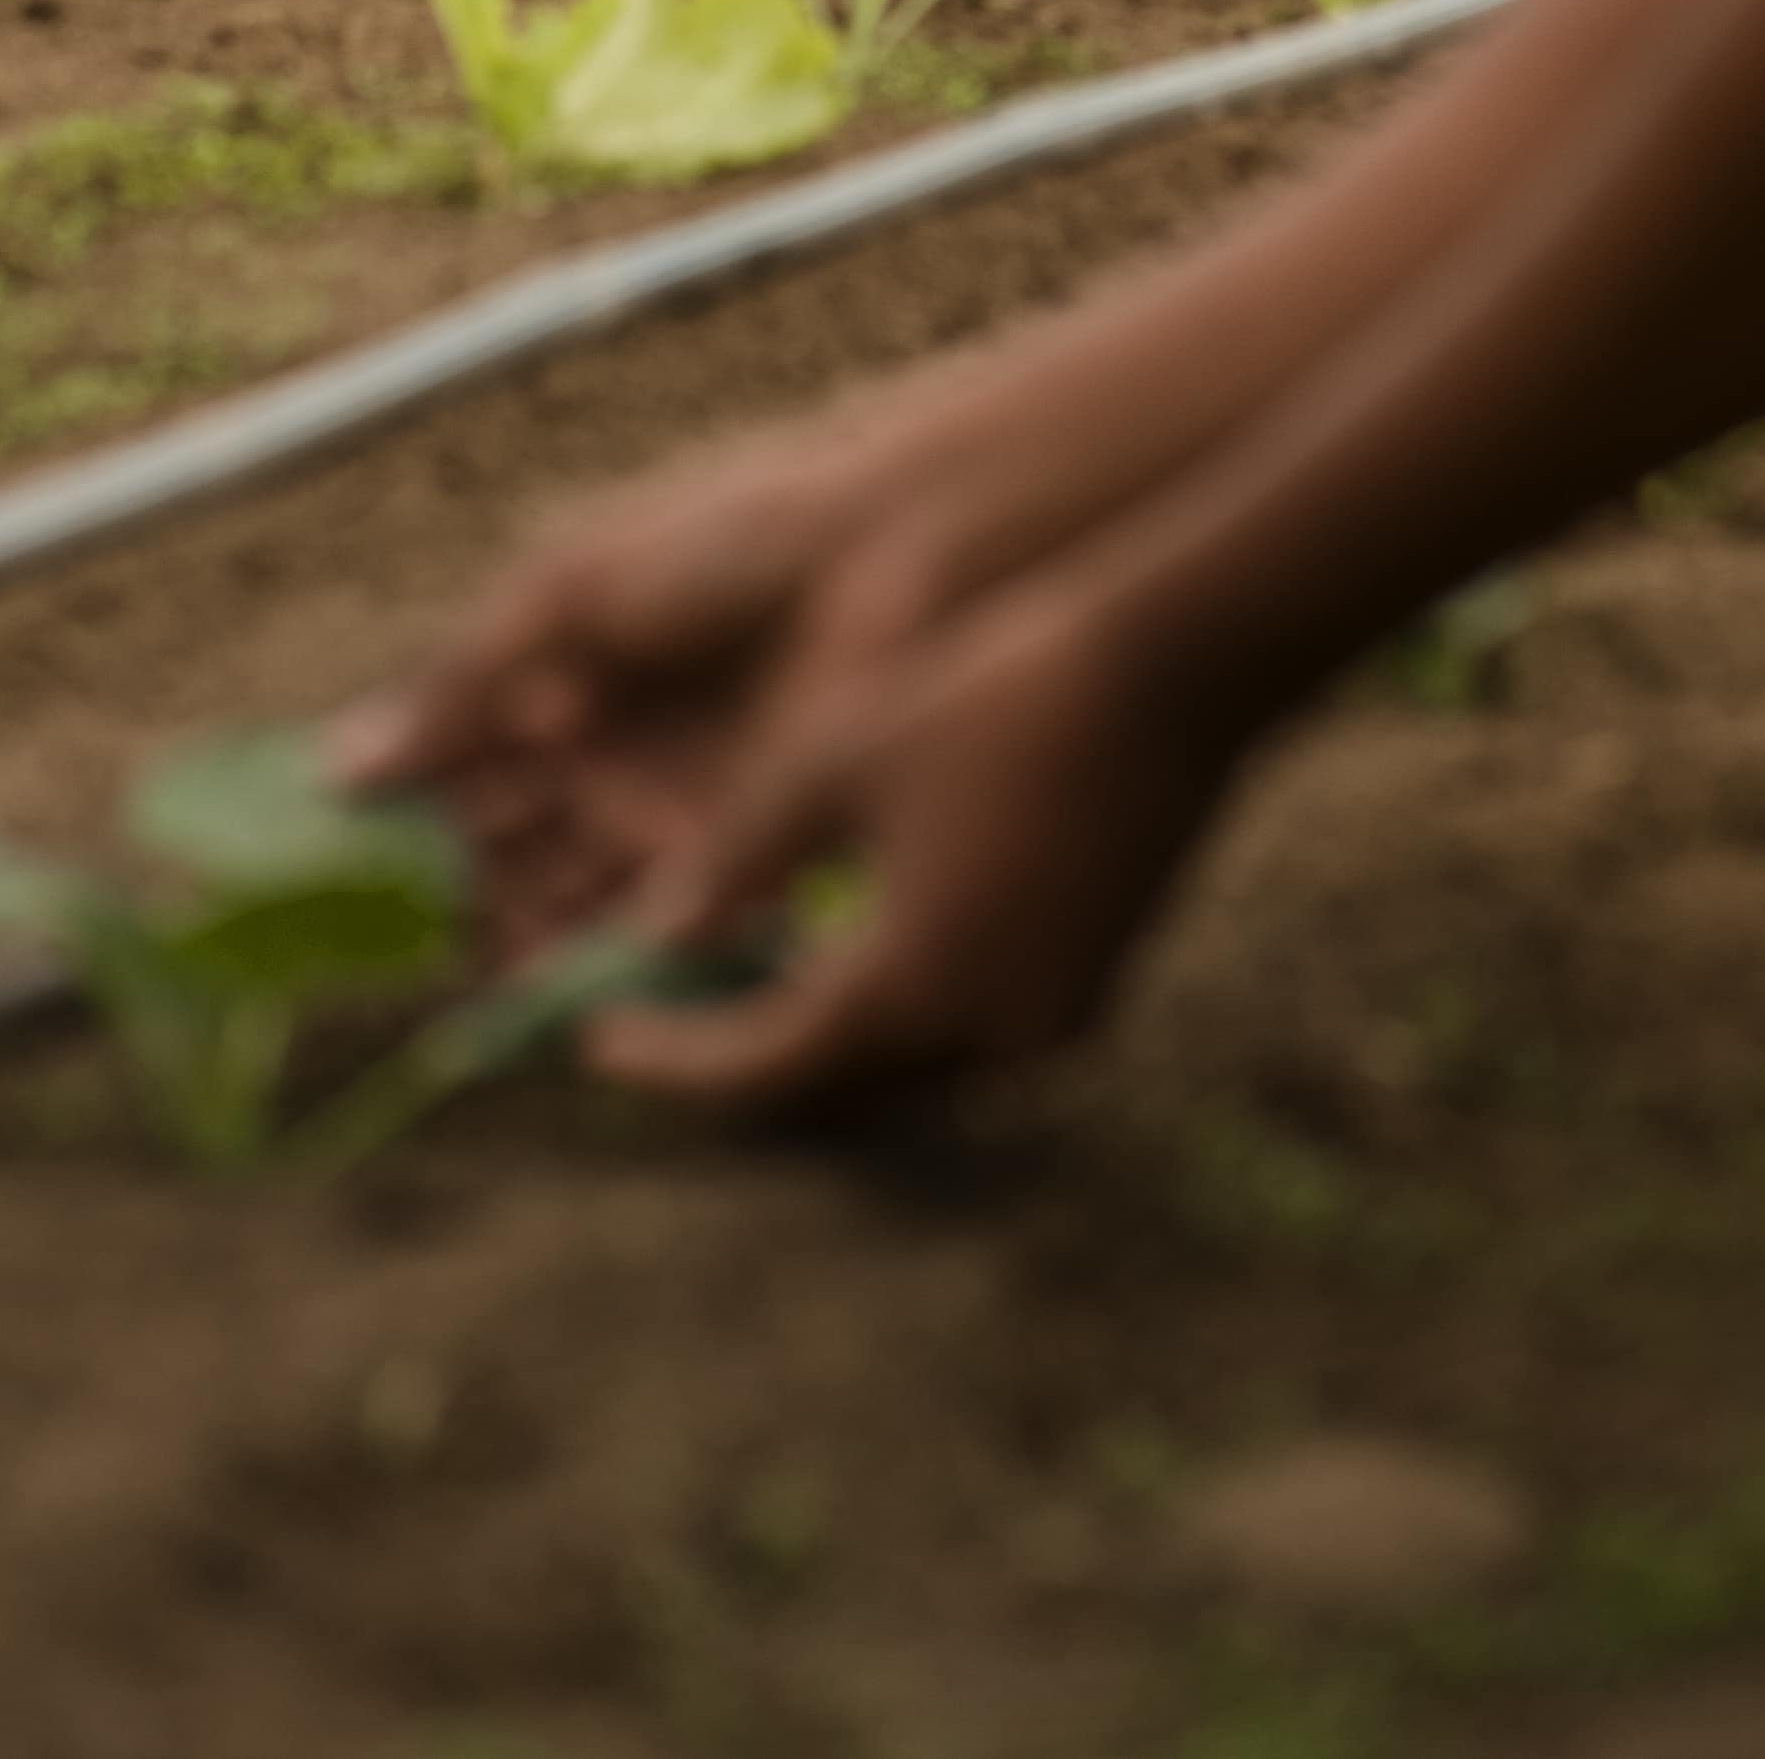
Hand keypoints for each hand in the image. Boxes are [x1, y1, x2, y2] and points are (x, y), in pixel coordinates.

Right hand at [338, 363, 1042, 959]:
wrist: (882, 565)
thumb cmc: (721, 549)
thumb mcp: (566, 599)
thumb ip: (459, 686)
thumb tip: (337, 769)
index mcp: (555, 671)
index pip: (452, 764)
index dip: (396, 815)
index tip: (328, 871)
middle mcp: (601, 749)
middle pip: (499, 843)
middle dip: (446, 889)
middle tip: (383, 942)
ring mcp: (660, 808)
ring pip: (560, 894)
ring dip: (510, 933)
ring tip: (459, 964)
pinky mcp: (728, 860)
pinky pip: (644, 928)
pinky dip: (590, 957)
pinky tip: (542, 980)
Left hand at [579, 563, 1237, 1115]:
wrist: (1170, 670)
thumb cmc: (990, 692)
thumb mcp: (836, 757)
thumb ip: (738, 857)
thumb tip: (660, 931)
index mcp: (914, 985)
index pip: (766, 1068)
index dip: (673, 1061)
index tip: (593, 1042)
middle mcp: (991, 1035)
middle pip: (837, 1095)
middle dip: (743, 1069)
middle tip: (662, 1022)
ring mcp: (1055, 1021)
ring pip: (907, 1075)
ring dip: (822, 1049)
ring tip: (740, 989)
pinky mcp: (1093, 988)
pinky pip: (969, 1038)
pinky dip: (897, 1020)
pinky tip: (853, 958)